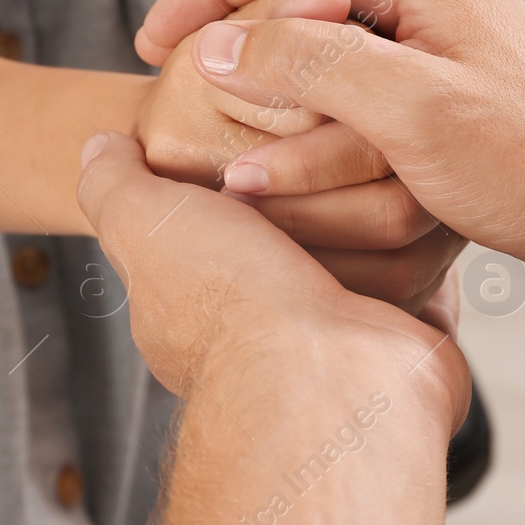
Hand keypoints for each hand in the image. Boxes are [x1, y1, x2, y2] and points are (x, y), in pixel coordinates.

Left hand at [76, 130, 467, 421]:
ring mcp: (339, 333)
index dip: (244, 174)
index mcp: (204, 300)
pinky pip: (422, 273)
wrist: (327, 380)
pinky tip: (421, 209)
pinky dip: (422, 246)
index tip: (258, 144)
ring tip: (378, 177)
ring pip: (365, 242)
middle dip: (317, 190)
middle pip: (303, 224)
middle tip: (330, 149)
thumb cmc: (229, 299)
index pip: (225, 218)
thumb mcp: (144, 220)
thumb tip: (101, 145)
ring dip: (370, 212)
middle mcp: (268, 324)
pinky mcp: (404, 336)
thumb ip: (115, 185)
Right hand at [135, 0, 524, 297]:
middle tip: (182, 96)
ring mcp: (440, 46)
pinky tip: (288, 166)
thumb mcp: (408, 109)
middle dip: (240, 53)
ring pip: (326, 59)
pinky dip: (317, 129)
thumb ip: (309, 63)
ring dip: (276, 104)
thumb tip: (220, 45)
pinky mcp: (446, 96)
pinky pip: (358, 98)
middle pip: (302, 2)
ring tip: (231, 154)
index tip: (153, 42)